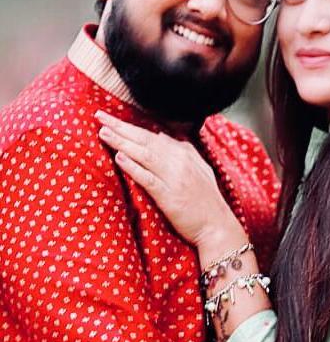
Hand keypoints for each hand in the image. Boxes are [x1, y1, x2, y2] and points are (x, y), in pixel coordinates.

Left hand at [96, 111, 244, 248]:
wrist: (217, 225)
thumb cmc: (206, 201)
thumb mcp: (198, 168)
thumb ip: (181, 151)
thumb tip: (161, 136)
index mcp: (185, 153)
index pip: (152, 135)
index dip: (130, 126)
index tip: (111, 119)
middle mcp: (179, 161)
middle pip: (145, 140)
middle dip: (121, 127)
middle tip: (100, 117)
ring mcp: (174, 177)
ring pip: (144, 154)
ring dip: (123, 142)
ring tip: (104, 133)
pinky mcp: (169, 195)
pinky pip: (148, 178)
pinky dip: (133, 167)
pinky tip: (119, 158)